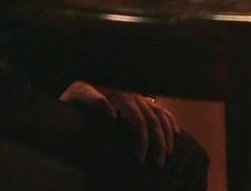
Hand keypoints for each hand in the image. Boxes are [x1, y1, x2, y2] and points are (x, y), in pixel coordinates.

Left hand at [60, 81, 176, 166]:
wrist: (75, 86)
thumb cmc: (74, 95)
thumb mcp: (78, 94)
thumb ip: (93, 101)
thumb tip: (112, 114)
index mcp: (120, 95)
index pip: (138, 121)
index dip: (142, 141)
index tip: (140, 159)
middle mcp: (132, 95)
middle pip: (153, 121)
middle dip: (158, 143)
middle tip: (158, 164)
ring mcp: (138, 96)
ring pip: (160, 116)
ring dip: (166, 136)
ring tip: (167, 154)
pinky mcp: (139, 100)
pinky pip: (160, 110)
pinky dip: (170, 121)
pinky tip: (176, 133)